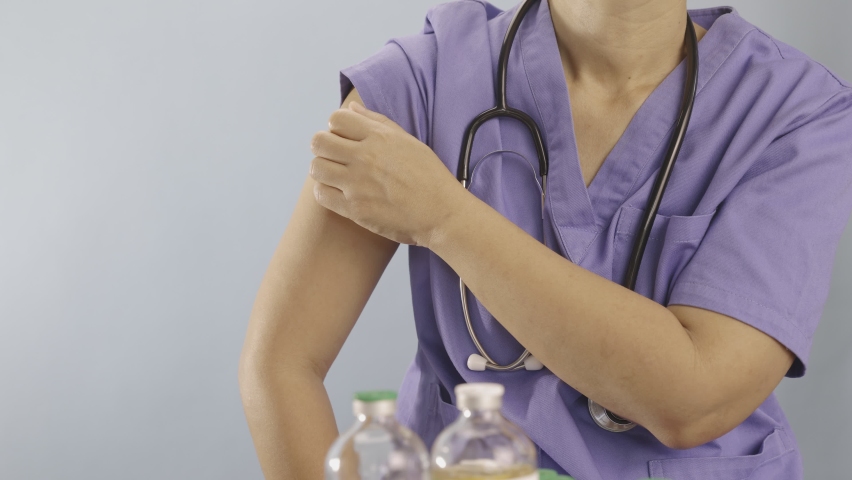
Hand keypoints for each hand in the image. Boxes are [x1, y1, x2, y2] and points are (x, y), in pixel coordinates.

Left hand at [309, 101, 463, 246]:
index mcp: (379, 138)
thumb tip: (351, 107)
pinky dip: (325, 191)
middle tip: (335, 156)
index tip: (345, 137)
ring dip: (323, 169)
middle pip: (319, 142)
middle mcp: (365, 158)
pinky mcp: (355, 209)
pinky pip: (321, 194)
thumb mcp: (408, 141)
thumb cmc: (429, 176)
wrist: (441, 214)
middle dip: (323, 146)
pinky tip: (339, 192)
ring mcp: (357, 184)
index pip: (336, 118)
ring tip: (336, 175)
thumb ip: (377, 122)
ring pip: (316, 167)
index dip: (337, 126)